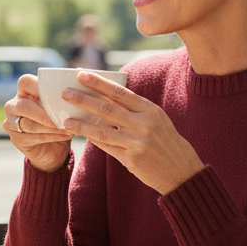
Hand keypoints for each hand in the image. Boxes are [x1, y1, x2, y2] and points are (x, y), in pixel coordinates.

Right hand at [4, 74, 72, 172]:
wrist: (54, 148)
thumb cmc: (60, 120)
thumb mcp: (64, 104)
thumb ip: (68, 90)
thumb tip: (81, 69)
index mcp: (24, 91)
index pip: (25, 82)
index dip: (39, 86)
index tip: (59, 93)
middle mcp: (14, 105)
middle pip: (24, 106)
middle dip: (45, 114)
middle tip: (64, 119)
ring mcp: (11, 122)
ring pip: (29, 124)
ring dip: (50, 127)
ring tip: (69, 128)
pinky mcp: (16, 139)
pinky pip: (31, 137)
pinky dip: (50, 137)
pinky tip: (65, 135)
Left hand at [59, 71, 203, 194]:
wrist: (181, 171)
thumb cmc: (166, 141)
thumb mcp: (156, 120)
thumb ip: (135, 109)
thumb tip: (107, 98)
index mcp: (149, 110)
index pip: (120, 92)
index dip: (99, 82)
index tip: (81, 75)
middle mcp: (144, 124)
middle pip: (107, 108)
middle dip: (83, 99)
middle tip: (65, 93)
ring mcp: (137, 142)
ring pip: (102, 131)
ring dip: (81, 125)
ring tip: (66, 120)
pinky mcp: (132, 159)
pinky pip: (107, 148)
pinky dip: (94, 141)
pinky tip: (82, 136)